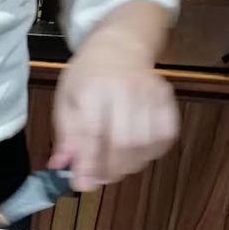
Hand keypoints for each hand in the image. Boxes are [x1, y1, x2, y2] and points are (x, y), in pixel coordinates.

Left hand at [50, 2, 178, 192]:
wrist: (120, 44)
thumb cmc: (87, 75)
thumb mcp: (65, 99)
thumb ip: (65, 134)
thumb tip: (62, 166)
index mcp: (92, 88)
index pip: (92, 133)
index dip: (88, 163)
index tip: (81, 185)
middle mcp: (124, 89)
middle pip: (124, 141)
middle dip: (111, 168)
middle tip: (99, 179)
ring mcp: (149, 92)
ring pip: (146, 142)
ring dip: (131, 164)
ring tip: (115, 167)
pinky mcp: (166, 97)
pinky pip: (166, 135)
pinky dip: (152, 152)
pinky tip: (136, 153)